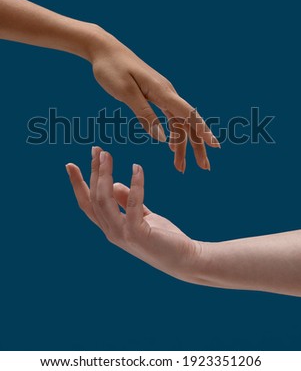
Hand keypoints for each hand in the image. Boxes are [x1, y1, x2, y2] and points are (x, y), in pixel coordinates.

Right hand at [66, 147, 203, 282]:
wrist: (184, 259)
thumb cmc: (163, 238)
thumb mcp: (142, 215)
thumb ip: (127, 201)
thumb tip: (114, 182)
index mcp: (110, 227)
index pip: (87, 204)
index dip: (77, 184)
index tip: (70, 165)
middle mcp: (112, 232)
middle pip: (95, 198)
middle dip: (93, 172)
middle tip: (96, 150)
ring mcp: (122, 234)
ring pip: (105, 199)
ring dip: (105, 174)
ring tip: (107, 154)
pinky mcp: (138, 233)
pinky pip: (133, 203)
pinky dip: (134, 184)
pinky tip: (137, 168)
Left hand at [90, 29, 219, 170]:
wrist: (105, 49)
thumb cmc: (112, 69)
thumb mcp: (125, 93)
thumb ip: (144, 114)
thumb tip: (161, 138)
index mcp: (162, 91)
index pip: (188, 114)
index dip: (203, 131)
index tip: (215, 146)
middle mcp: (167, 92)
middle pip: (188, 122)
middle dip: (198, 145)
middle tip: (204, 168)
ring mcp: (162, 94)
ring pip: (179, 122)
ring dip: (182, 145)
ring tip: (181, 167)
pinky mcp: (155, 95)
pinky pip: (170, 117)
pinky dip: (172, 134)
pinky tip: (171, 147)